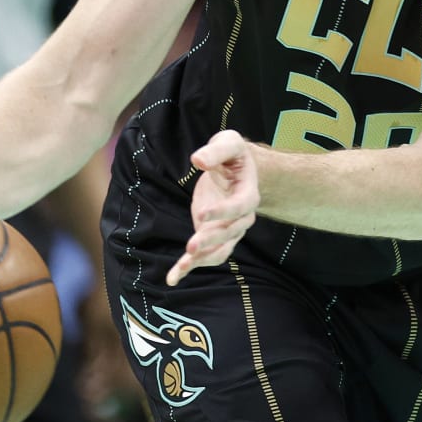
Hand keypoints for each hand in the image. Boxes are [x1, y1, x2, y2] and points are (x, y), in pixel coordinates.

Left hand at [174, 130, 259, 283]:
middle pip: (229, 233)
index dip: (223, 212)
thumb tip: (197, 159)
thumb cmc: (233, 155)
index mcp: (248, 194)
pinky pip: (204, 256)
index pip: (239, 207)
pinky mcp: (212, 236)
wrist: (237, 170)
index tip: (201, 213)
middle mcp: (242, 218)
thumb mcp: (228, 143)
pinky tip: (172, 278)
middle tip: (191, 247)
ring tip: (180, 269)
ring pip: (219, 250)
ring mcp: (228, 230)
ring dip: (200, 260)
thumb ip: (215, 151)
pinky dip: (188, 267)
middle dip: (210, 241)